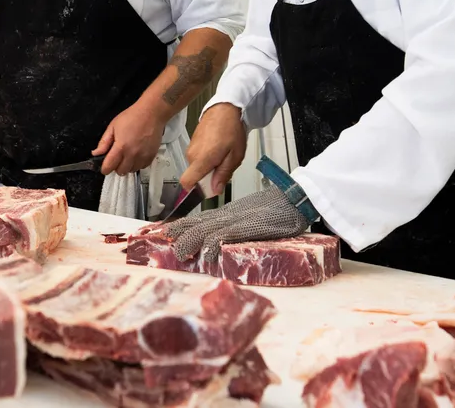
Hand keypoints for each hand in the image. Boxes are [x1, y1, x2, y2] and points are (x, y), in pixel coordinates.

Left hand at [93, 103, 164, 175]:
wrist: (151, 113)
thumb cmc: (132, 117)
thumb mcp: (113, 126)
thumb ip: (104, 142)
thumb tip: (96, 153)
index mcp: (121, 147)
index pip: (109, 167)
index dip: (105, 168)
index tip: (105, 165)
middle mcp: (132, 154)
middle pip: (121, 171)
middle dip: (116, 167)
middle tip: (117, 158)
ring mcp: (143, 156)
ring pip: (132, 170)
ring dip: (127, 166)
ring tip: (127, 155)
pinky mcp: (151, 155)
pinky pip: (142, 167)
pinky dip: (138, 164)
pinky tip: (136, 155)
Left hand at [162, 188, 309, 261]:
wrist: (293, 199)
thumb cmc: (276, 209)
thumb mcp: (250, 219)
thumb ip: (235, 228)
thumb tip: (220, 241)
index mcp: (227, 215)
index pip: (198, 220)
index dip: (180, 226)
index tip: (165, 233)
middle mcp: (227, 216)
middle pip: (196, 224)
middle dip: (178, 233)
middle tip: (162, 242)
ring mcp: (235, 221)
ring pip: (205, 229)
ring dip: (190, 242)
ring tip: (179, 254)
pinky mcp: (246, 227)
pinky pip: (225, 236)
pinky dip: (213, 247)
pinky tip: (206, 256)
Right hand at [180, 103, 246, 195]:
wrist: (225, 108)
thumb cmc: (231, 130)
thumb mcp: (234, 156)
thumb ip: (223, 175)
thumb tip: (215, 191)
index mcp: (201, 159)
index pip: (186, 182)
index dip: (196, 190)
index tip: (210, 187)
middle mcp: (192, 155)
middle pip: (195, 176)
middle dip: (209, 176)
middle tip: (224, 165)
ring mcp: (191, 148)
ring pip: (197, 166)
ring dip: (209, 166)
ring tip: (223, 154)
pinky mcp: (192, 143)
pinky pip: (198, 157)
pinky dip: (207, 157)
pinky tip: (218, 148)